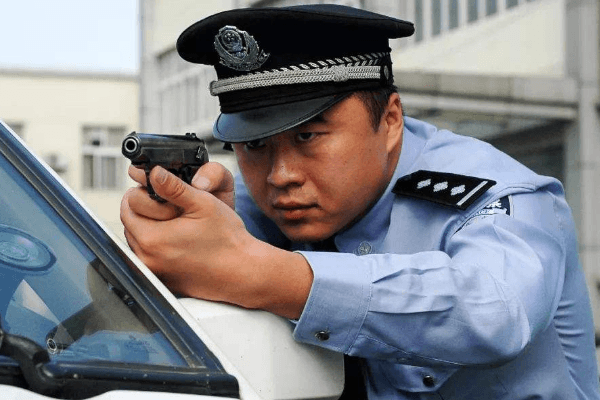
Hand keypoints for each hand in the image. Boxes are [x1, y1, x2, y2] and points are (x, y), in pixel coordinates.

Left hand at [120, 166, 312, 318]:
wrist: (242, 272)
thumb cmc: (227, 240)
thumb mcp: (203, 203)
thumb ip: (173, 186)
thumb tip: (154, 173)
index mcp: (152, 239)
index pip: (128, 205)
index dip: (146, 193)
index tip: (166, 195)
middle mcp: (147, 258)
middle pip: (131, 222)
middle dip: (147, 209)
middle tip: (174, 208)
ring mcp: (154, 271)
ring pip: (139, 238)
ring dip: (152, 226)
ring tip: (179, 224)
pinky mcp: (162, 278)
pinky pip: (149, 254)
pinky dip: (159, 244)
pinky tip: (180, 240)